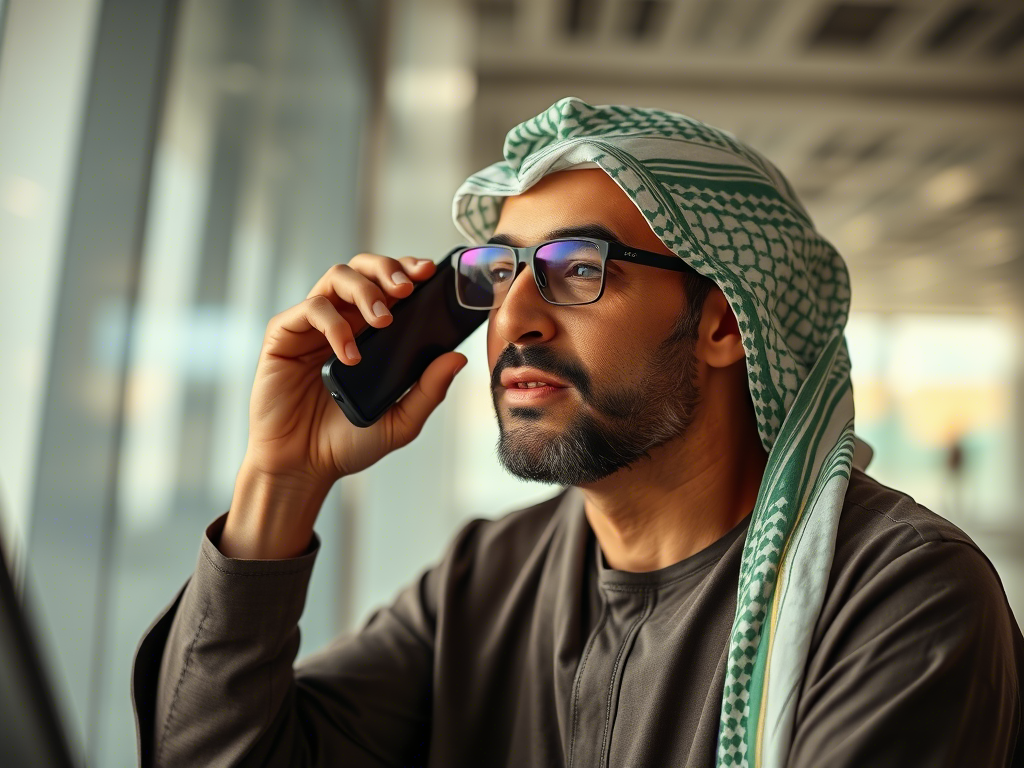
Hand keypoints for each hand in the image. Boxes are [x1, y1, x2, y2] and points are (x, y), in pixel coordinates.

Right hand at [242, 254, 466, 491]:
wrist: (304, 466)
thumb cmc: (347, 442)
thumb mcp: (401, 421)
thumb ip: (429, 390)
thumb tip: (458, 357)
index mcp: (370, 333)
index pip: (389, 285)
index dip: (408, 269)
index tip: (430, 273)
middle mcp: (342, 321)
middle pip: (362, 268)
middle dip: (388, 268)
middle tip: (407, 288)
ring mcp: (312, 327)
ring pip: (337, 277)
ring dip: (365, 290)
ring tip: (384, 319)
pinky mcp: (284, 336)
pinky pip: (310, 309)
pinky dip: (334, 326)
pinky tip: (349, 354)